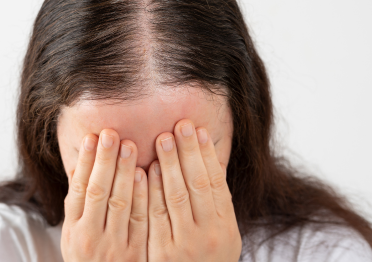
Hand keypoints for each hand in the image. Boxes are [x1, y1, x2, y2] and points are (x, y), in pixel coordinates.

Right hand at [61, 129, 147, 261]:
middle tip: (111, 133)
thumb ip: (79, 205)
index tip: (92, 137)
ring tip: (129, 145)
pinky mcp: (136, 253)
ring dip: (124, 172)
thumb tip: (81, 166)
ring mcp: (114, 246)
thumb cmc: (92, 259)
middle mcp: (90, 238)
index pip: (78, 190)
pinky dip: (142, 195)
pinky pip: (140, 221)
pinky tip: (145, 173)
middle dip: (104, 160)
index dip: (86, 163)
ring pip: (119, 203)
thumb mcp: (76, 236)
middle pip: (98, 192)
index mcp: (74, 231)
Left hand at [147, 119, 241, 261]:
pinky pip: (154, 216)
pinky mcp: (161, 253)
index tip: (198, 130)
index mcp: (226, 228)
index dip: (206, 155)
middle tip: (179, 125)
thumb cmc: (204, 260)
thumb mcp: (219, 235)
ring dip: (169, 165)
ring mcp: (184, 245)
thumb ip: (214, 204)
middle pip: (197, 185)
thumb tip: (206, 162)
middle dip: (187, 152)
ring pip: (175, 197)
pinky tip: (146, 170)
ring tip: (162, 139)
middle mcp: (209, 235)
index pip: (215, 183)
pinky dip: (150, 191)